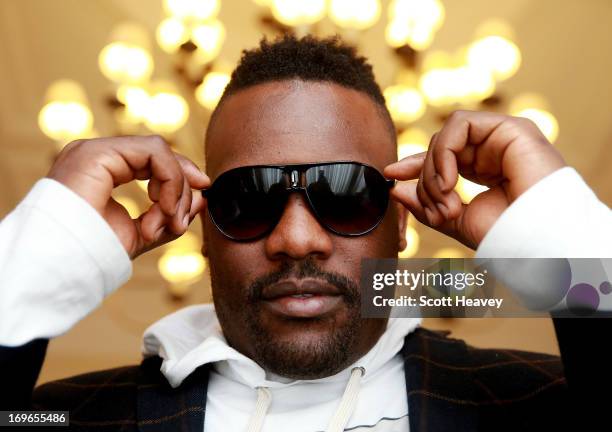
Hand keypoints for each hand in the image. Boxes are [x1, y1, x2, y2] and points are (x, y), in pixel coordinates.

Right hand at [47, 135, 209, 258]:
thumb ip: (171, 213)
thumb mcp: (145, 231)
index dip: (182, 176)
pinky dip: (170, 180)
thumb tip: (202, 196)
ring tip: (168, 220)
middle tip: (187, 215)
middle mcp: (100, 155)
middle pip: (160, 152)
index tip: (202, 196)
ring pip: (159, 151)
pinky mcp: (99, 152)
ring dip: (176, 188)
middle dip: (184, 182)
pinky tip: (163, 208)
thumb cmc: (96, 250)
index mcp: (106, 169)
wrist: (65, 262)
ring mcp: (97, 150)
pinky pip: (154, 152)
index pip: (154, 160)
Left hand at [384, 110, 565, 249]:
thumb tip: (396, 189)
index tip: (390, 175)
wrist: (540, 240)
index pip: (442, 158)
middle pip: (438, 149)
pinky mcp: (510, 127)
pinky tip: (449, 181)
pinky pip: (458, 124)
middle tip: (439, 212)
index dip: (415, 164)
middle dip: (425, 181)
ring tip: (447, 200)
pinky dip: (443, 153)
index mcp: (484, 169)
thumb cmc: (507, 235)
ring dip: (433, 171)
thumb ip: (427, 205)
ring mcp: (502, 137)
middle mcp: (492, 150)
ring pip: (444, 137)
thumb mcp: (458, 221)